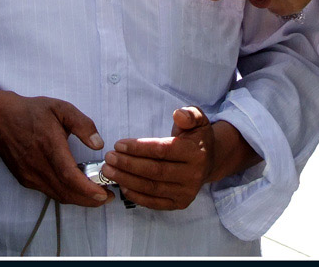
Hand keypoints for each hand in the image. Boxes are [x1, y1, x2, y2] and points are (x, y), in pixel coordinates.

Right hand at [0, 83, 112, 207]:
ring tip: (97, 195)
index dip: (87, 188)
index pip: (68, 175)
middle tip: (107, 197)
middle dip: (89, 199)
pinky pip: (49, 192)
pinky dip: (66, 194)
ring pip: (58, 195)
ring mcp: (30, 175)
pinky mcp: (26, 180)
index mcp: (49, 145)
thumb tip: (98, 144)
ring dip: (79, 200)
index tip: (104, 193)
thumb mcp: (60, 108)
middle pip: (66, 192)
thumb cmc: (31, 112)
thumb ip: (82, 124)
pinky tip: (76, 187)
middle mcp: (38, 165)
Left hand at [101, 107, 221, 210]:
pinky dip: (136, 196)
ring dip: (127, 180)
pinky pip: (154, 202)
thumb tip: (178, 114)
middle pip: (154, 171)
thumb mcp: (197, 119)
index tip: (119, 144)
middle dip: (128, 164)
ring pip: (152, 187)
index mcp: (196, 153)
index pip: (162, 150)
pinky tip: (122, 186)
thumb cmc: (196, 137)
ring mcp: (187, 192)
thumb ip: (188, 114)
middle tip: (109, 158)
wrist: (209, 161)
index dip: (138, 148)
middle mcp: (193, 175)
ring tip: (109, 170)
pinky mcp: (180, 204)